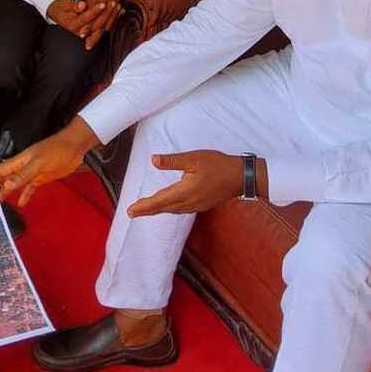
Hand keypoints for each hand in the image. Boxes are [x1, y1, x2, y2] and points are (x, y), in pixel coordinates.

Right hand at [0, 117, 99, 205]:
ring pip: (17, 184)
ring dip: (8, 193)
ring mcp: (33, 172)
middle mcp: (24, 167)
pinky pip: (30, 188)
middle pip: (6, 179)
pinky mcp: (43, 177)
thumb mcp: (38, 163)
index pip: (1, 171)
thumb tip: (6, 185)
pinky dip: (25, 195)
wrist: (75, 147)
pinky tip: (22, 203)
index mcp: (20, 161)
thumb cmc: (57, 150)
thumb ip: (22, 175)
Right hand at [46, 0, 120, 50]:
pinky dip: (114, 18)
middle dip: (106, 13)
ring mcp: (88, 31)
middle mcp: (81, 31)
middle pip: (97, 24)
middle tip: (113, 3)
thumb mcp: (63, 4)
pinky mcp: (93, 29)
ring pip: (103, 26)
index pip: (86, 18)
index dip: (95, 11)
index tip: (102, 3)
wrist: (59, 14)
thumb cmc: (61, 8)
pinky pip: (106, 25)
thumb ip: (73, 5)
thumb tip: (82, 5)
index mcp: (73, 24)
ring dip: (112, 15)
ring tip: (118, 5)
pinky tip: (120, 10)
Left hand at [127, 151, 253, 217]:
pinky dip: (170, 208)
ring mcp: (196, 205)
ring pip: (172, 210)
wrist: (240, 177)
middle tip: (132, 212)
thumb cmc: (217, 165)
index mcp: (184, 191)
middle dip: (147, 210)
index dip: (143, 207)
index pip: (159, 201)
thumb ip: (172, 161)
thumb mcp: (193, 158)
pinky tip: (169, 205)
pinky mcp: (202, 204)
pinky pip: (181, 209)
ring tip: (146, 209)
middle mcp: (188, 202)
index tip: (130, 211)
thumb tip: (153, 160)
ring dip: (158, 210)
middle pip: (163, 208)